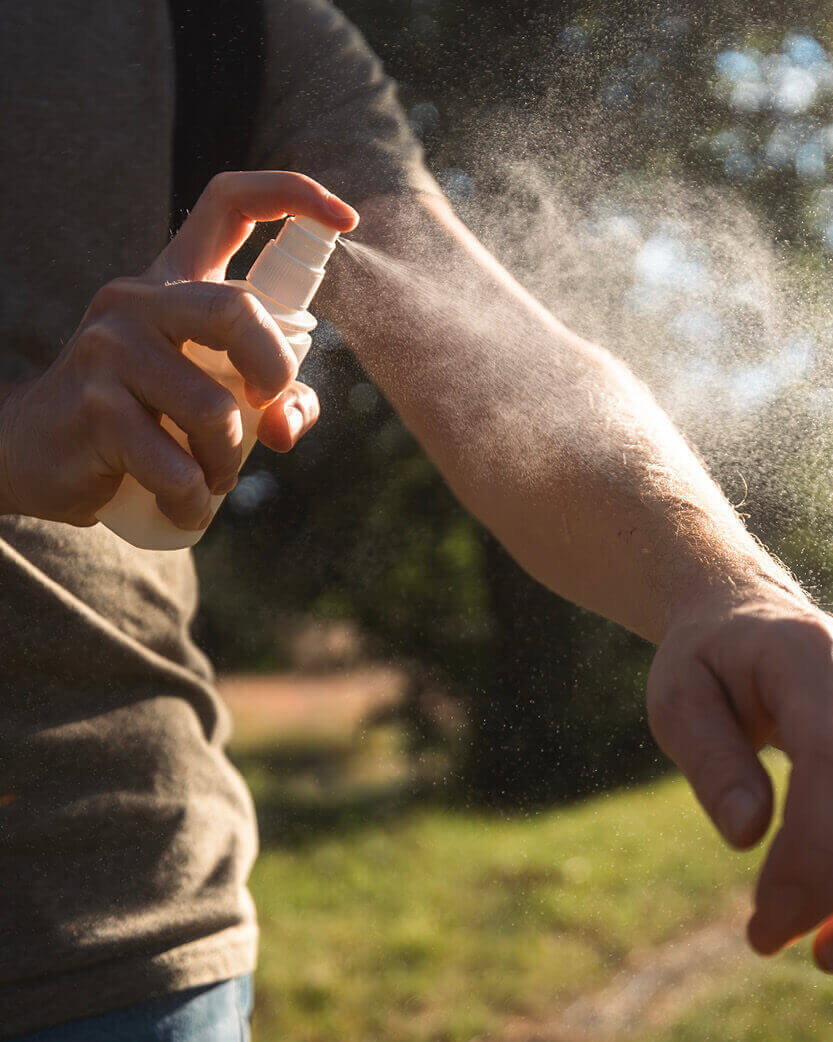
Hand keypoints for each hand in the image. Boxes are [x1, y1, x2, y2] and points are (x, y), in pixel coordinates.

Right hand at [0, 171, 357, 530]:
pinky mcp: (93, 406)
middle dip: (275, 372)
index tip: (345, 218)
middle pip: (238, 310)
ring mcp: (109, 349)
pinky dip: (193, 500)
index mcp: (172, 281)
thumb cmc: (136, 418)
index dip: (294, 194)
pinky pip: (174, 465)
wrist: (35, 452)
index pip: (230, 203)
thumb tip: (286, 425)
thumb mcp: (206, 393)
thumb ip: (269, 400)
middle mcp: (139, 301)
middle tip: (266, 409)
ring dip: (227, 463)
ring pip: (214, 408)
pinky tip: (184, 506)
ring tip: (211, 479)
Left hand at [647, 582, 832, 969]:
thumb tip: (747, 836)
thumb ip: (711, 758)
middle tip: (778, 941)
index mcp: (805, 658)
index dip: (812, 852)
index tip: (765, 921)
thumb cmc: (705, 660)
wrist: (747, 616)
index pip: (830, 757)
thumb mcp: (678, 697)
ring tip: (821, 956)